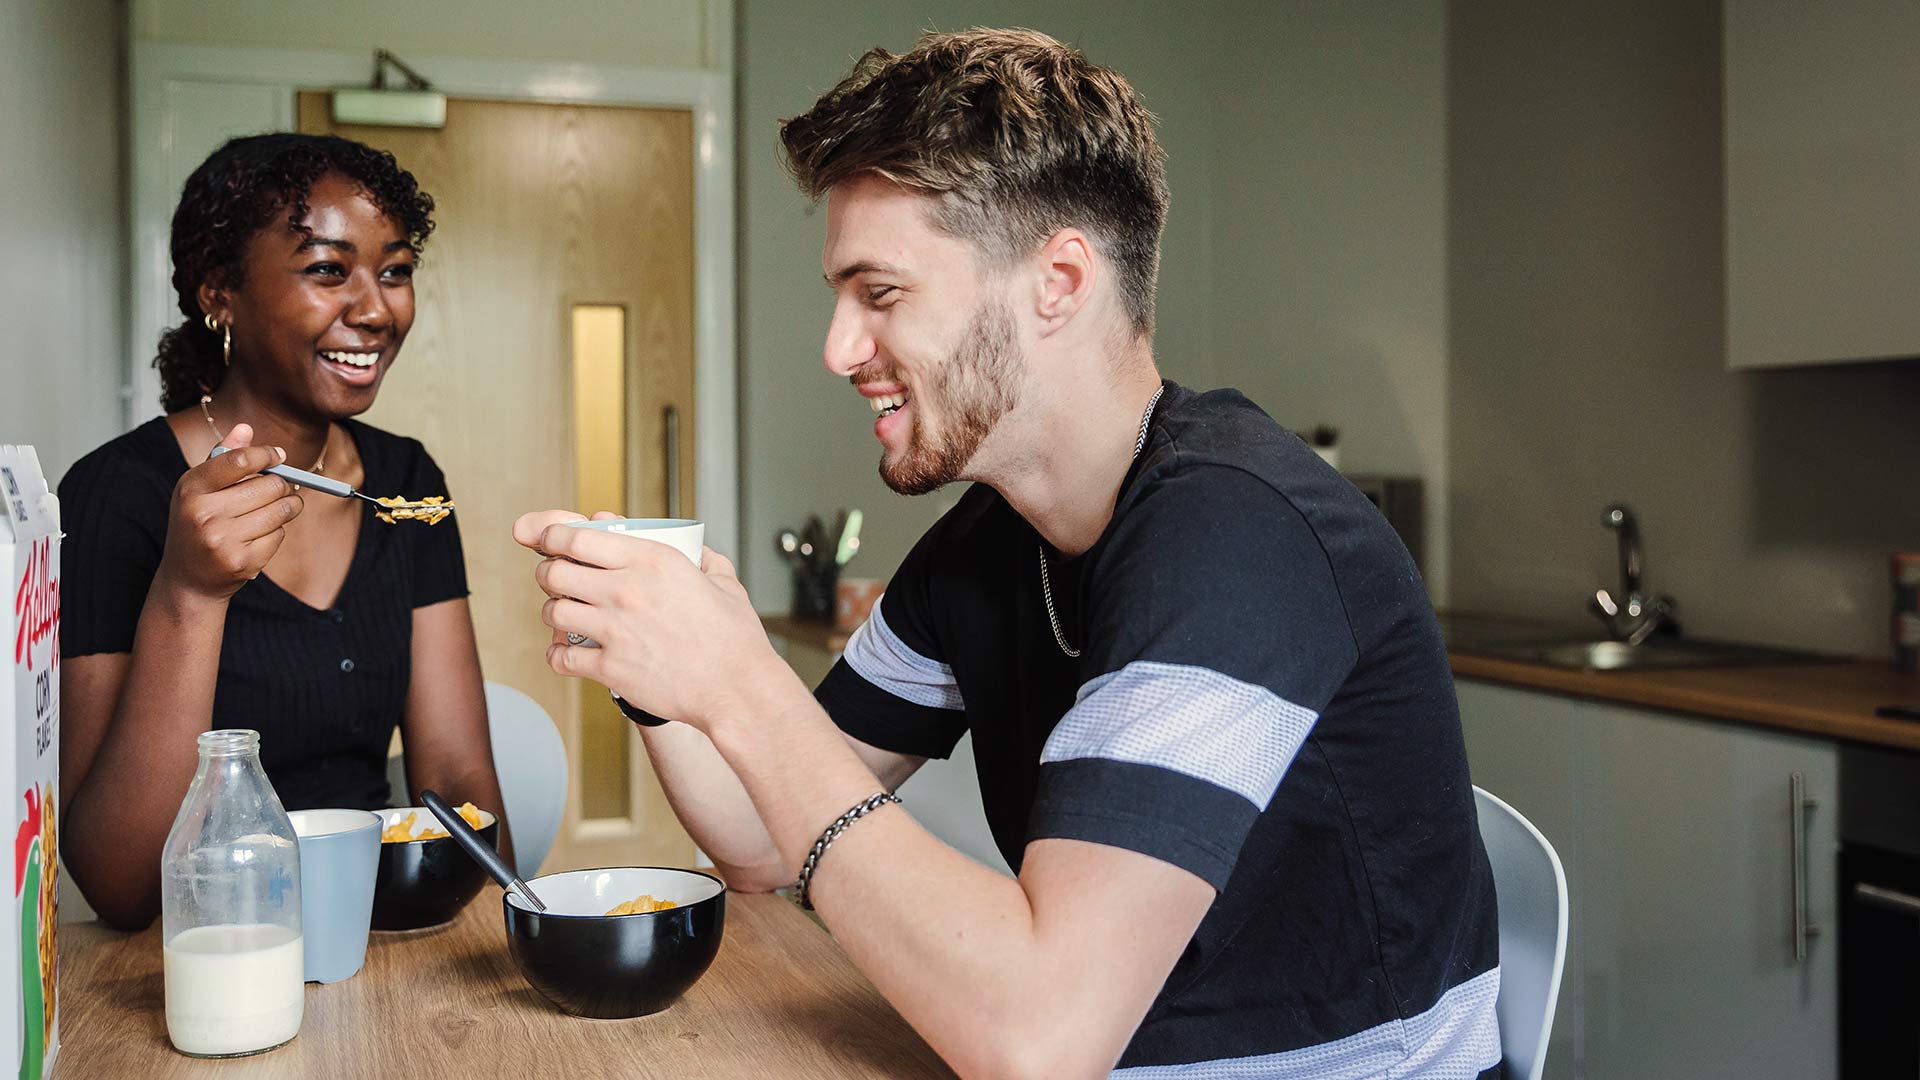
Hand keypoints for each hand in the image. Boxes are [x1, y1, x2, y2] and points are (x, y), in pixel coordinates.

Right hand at [156, 424, 303, 601]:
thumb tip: (245, 427)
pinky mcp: (242, 561)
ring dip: (287, 508)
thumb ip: (223, 457)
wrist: (189, 579)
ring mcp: (222, 540)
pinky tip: (258, 537)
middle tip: (277, 490)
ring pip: (282, 510)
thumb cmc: (197, 524)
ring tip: (274, 511)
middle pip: (270, 485)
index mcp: (191, 488)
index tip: (279, 456)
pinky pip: (280, 535)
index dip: (267, 455)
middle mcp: (203, 513)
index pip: (240, 460)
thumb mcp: (199, 489)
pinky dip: (276, 533)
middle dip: (281, 485)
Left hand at [512, 510, 783, 728]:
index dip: (554, 536)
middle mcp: (627, 590)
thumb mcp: (723, 582)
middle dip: (549, 573)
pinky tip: (568, 655)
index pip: (578, 537)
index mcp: (654, 560)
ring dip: (553, 612)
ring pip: (553, 612)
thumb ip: (700, 555)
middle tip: (557, 579)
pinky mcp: (611, 668)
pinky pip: (562, 658)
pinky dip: (558, 656)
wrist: (737, 689)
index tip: (550, 539)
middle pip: (555, 572)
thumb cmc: (734, 638)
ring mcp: (615, 630)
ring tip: (564, 615)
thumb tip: (687, 546)